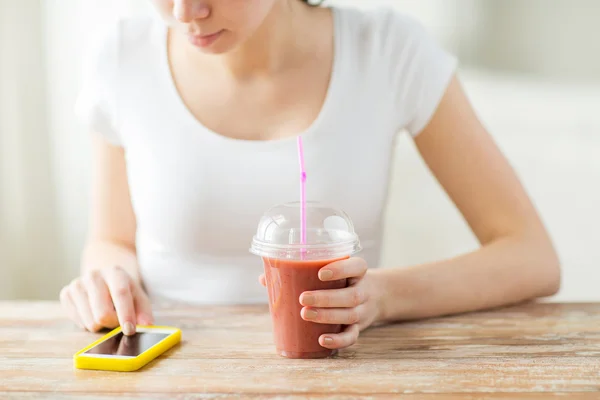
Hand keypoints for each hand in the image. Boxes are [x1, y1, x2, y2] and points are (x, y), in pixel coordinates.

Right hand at [59, 266, 153, 334]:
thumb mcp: (138, 296)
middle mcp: (94, 276)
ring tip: (105, 313)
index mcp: (115, 272)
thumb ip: (144, 311)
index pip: (120, 294)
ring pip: (90, 321)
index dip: (125, 314)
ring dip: (101, 325)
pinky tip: (93, 312)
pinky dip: (88, 323)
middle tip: (118, 321)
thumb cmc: (124, 290)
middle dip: (113, 323)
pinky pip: (78, 322)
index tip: (130, 330)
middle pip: (102, 314)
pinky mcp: (66, 294)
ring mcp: (77, 284)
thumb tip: (146, 325)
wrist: (104, 276)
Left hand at [259, 257, 381, 350]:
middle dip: (326, 298)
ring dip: (327, 317)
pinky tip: (322, 340)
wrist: (375, 296)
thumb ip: (301, 272)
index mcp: (357, 271)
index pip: (356, 267)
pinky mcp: (359, 327)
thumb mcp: (332, 271)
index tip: (320, 273)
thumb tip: (265, 279)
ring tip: (305, 315)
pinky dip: (338, 340)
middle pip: (350, 295)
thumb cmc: (341, 281)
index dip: (340, 269)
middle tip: (303, 298)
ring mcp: (362, 310)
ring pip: (349, 315)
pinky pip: (352, 336)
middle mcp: (363, 290)